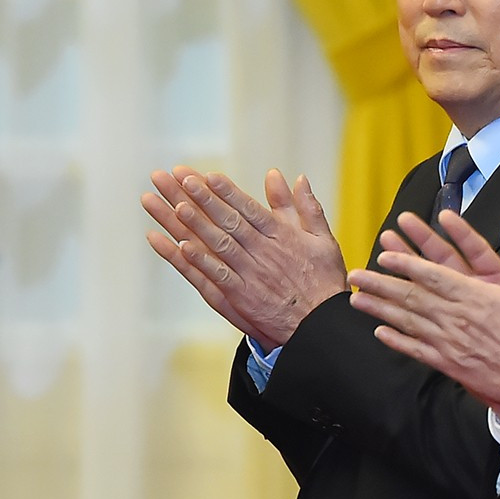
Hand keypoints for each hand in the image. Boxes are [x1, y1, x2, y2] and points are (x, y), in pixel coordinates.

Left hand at [142, 166, 346, 347]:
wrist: (322, 323)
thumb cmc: (324, 280)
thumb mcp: (323, 238)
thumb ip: (306, 207)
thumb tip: (297, 178)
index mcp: (282, 235)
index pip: (249, 208)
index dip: (227, 191)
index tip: (208, 175)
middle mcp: (264, 251)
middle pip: (229, 221)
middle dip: (204, 199)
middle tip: (183, 180)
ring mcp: (251, 273)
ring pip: (219, 243)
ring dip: (196, 224)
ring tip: (176, 205)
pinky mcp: (242, 295)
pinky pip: (217, 274)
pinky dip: (200, 260)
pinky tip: (182, 246)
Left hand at [345, 211, 499, 412]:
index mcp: (477, 296)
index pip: (434, 275)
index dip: (406, 263)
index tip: (385, 255)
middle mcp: (457, 317)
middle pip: (411, 296)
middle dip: (381, 284)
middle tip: (355, 275)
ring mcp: (450, 342)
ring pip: (408, 322)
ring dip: (380, 310)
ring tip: (355, 300)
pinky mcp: (450, 364)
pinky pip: (417, 350)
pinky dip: (396, 342)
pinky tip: (380, 333)